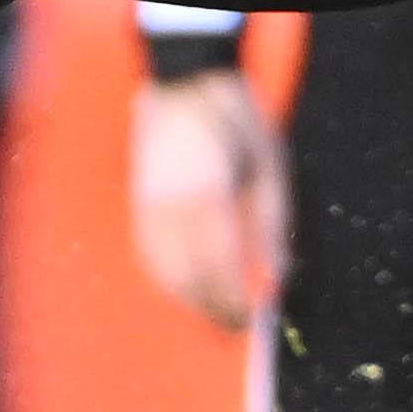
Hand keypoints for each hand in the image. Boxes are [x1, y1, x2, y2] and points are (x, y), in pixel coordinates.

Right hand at [125, 69, 283, 331]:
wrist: (185, 84)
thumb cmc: (237, 123)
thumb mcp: (269, 171)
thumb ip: (269, 229)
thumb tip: (274, 279)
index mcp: (209, 200)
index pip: (218, 270)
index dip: (232, 302)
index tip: (250, 320)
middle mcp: (171, 209)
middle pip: (185, 278)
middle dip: (208, 309)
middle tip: (232, 327)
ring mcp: (147, 206)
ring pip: (161, 270)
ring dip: (185, 298)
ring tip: (210, 310)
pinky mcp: (138, 202)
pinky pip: (148, 253)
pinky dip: (165, 278)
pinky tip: (183, 285)